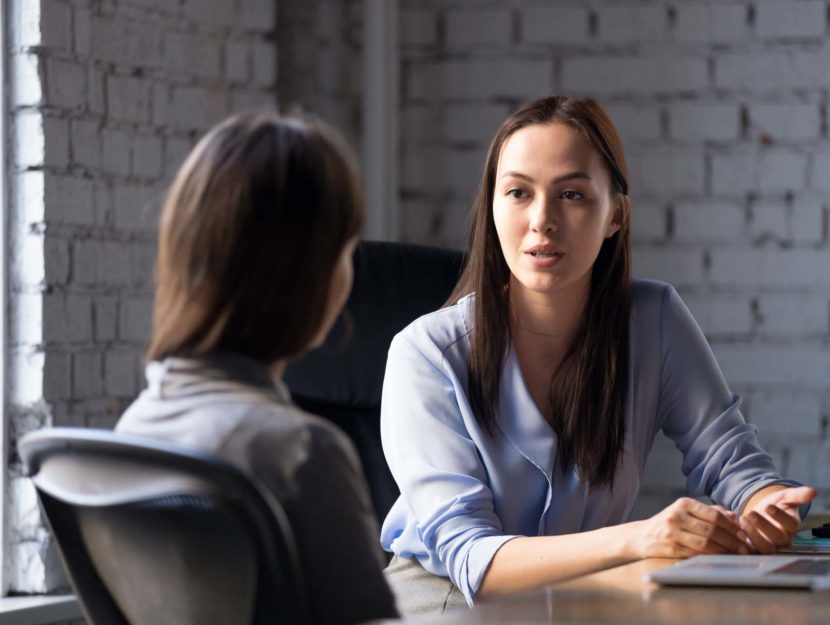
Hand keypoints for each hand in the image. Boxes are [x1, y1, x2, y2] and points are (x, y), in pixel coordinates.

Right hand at [631, 497, 748, 558]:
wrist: (642, 536)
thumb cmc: (670, 523)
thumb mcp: (686, 511)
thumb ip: (710, 511)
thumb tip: (734, 517)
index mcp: (684, 503)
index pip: (714, 515)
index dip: (732, 526)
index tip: (744, 535)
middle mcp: (677, 516)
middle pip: (712, 529)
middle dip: (732, 540)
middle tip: (745, 548)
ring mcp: (672, 532)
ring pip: (705, 543)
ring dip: (724, 550)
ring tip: (735, 554)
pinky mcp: (670, 548)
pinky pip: (696, 554)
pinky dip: (711, 557)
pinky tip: (720, 558)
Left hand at [739, 486, 815, 553]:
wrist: (760, 512)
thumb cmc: (775, 504)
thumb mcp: (785, 497)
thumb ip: (798, 495)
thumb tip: (812, 491)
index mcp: (792, 526)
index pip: (791, 525)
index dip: (780, 517)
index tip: (768, 506)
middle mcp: (783, 539)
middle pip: (778, 539)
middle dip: (763, 526)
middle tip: (751, 513)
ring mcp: (770, 546)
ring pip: (765, 548)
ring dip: (753, 534)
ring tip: (742, 519)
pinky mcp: (755, 549)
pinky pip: (751, 551)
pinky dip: (742, 542)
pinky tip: (735, 528)